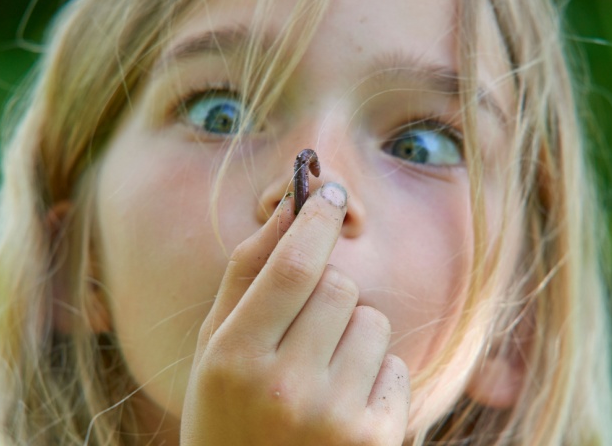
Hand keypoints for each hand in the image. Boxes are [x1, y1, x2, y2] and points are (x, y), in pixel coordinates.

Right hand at [181, 184, 410, 444]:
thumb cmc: (230, 418)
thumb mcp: (216, 353)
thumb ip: (245, 278)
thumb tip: (287, 207)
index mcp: (233, 359)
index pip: (292, 266)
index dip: (316, 219)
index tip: (331, 191)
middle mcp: (284, 386)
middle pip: (339, 287)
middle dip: (330, 294)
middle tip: (305, 334)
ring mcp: (333, 416)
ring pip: (373, 323)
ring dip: (354, 337)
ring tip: (321, 379)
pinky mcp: (375, 439)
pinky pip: (395, 368)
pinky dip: (375, 378)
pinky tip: (344, 411)